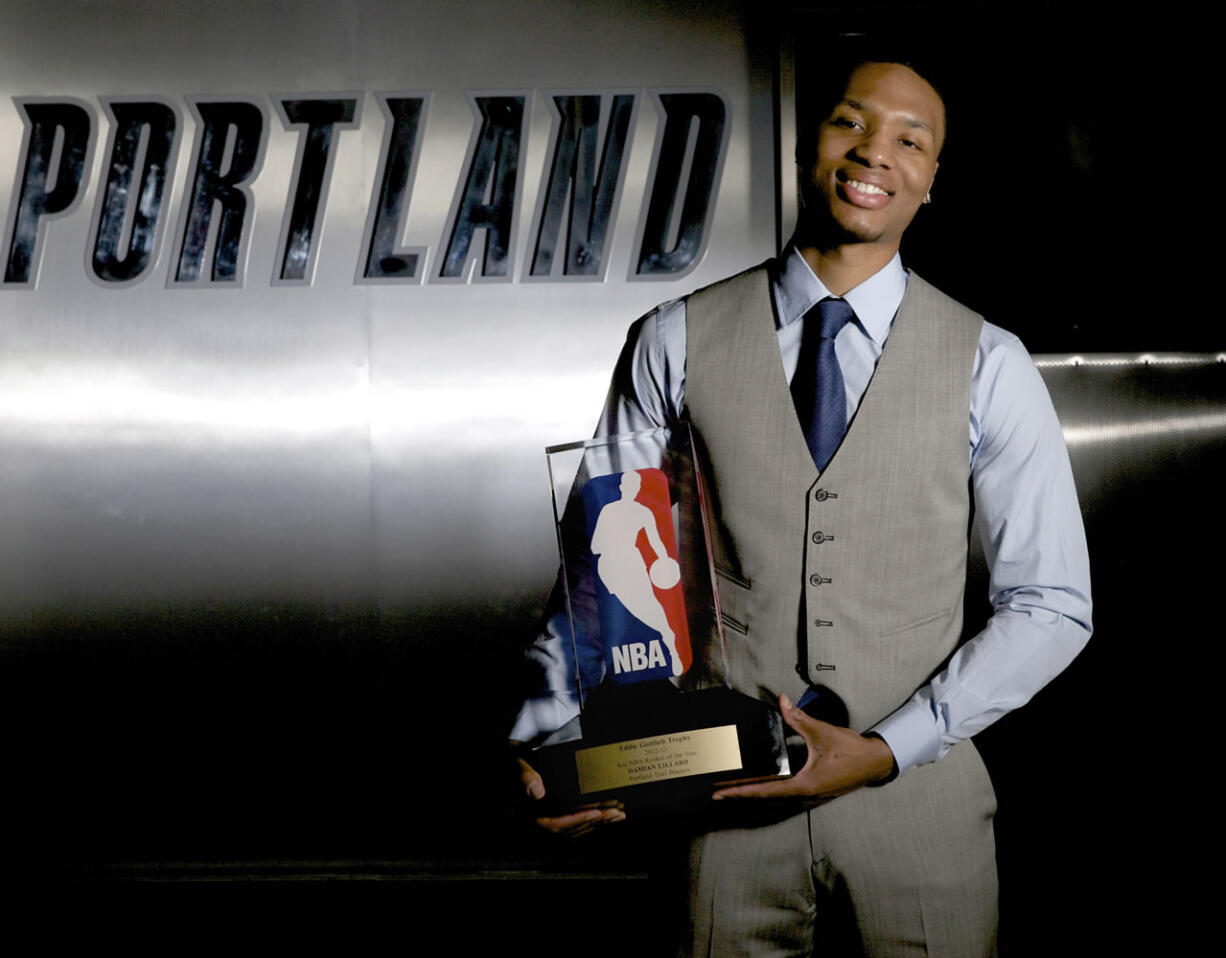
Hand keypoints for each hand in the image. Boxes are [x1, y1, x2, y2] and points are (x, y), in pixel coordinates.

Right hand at [516, 755, 625, 837]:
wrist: (509, 764)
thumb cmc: (513, 765)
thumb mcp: (516, 766)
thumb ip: (525, 777)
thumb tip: (538, 792)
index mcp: (529, 815)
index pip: (556, 824)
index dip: (578, 820)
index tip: (596, 812)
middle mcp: (539, 822)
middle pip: (571, 829)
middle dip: (596, 823)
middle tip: (617, 814)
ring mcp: (548, 821)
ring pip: (576, 829)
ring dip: (599, 824)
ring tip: (618, 816)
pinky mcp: (556, 817)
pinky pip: (576, 824)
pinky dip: (593, 822)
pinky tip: (608, 817)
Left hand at [712, 694, 894, 805]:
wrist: (876, 763)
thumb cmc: (851, 751)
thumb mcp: (823, 733)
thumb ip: (799, 719)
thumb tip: (782, 700)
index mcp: (803, 786)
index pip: (764, 791)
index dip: (740, 792)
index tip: (720, 794)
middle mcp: (803, 796)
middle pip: (765, 797)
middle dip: (740, 794)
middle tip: (715, 791)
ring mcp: (808, 796)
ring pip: (774, 796)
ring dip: (753, 792)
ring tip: (730, 788)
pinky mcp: (812, 790)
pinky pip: (784, 792)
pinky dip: (767, 789)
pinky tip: (759, 782)